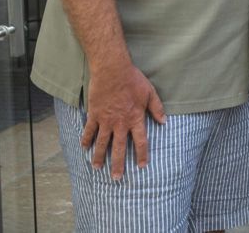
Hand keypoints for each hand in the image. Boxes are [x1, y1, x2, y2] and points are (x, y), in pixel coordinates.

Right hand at [82, 64, 165, 179]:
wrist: (113, 70)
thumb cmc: (133, 80)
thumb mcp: (150, 93)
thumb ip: (157, 108)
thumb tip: (164, 122)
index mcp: (135, 119)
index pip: (140, 142)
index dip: (142, 155)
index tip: (142, 166)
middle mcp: (120, 123)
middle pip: (119, 148)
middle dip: (118, 164)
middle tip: (116, 178)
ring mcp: (105, 120)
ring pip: (101, 143)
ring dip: (99, 156)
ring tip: (97, 168)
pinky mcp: (94, 115)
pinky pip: (89, 130)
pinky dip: (86, 140)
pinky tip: (83, 148)